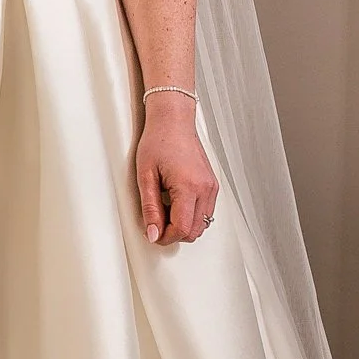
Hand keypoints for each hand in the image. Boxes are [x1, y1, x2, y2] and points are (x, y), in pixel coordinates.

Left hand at [136, 92, 216, 244]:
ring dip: (183, 224)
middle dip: (174, 233)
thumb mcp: (146, 176)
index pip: (182, 228)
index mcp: (189, 186)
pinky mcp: (213, 185)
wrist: (173, 121)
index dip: (165, 237)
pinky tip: (175, 202)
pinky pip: (206, 212)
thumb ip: (150, 208)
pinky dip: (191, 215)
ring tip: (165, 208)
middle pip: (194, 231)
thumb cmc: (159, 140)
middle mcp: (205, 188)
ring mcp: (212, 187)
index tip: (153, 233)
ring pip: (202, 224)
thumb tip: (153, 233)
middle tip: (156, 221)